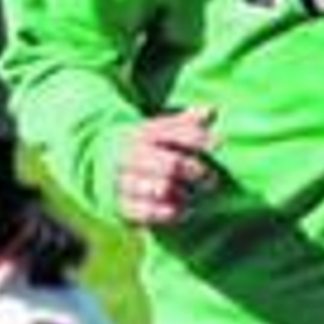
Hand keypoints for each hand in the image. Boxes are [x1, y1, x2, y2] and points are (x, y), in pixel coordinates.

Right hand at [117, 106, 215, 225]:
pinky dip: (173, 213)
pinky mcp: (123, 206)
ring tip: (193, 194)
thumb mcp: (161, 131)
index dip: (200, 139)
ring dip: (185, 194)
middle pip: (172, 165)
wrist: (104, 167)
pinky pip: (151, 212)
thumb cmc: (147, 149)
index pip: (175, 133)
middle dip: (196, 172)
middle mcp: (130, 156)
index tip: (219, 145)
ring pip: (162, 189)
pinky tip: (185, 209)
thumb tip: (211, 110)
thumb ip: (186, 123)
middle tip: (210, 179)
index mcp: (142, 134)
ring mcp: (124, 181)